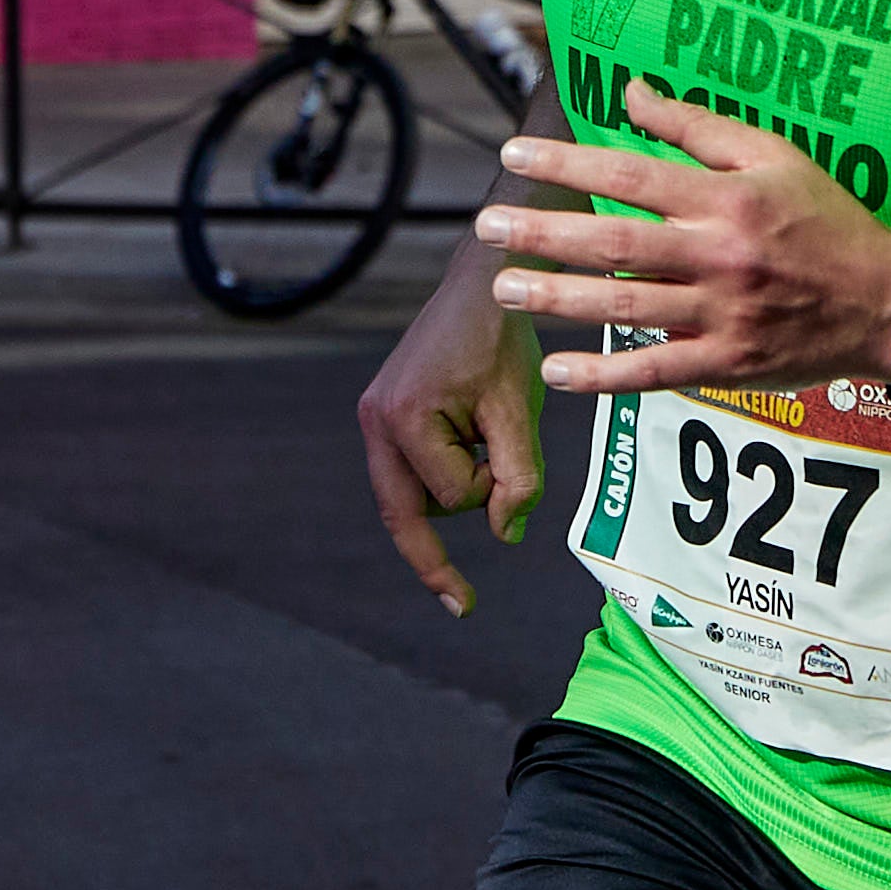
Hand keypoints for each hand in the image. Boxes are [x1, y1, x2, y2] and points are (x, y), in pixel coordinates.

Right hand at [357, 260, 549, 616]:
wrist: (484, 284)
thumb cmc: (502, 343)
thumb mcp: (518, 412)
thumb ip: (518, 480)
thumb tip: (505, 537)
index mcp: (403, 420)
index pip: (451, 496)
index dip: (491, 489)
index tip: (512, 469)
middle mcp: (375, 420)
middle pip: (403, 514)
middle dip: (434, 553)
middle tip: (460, 605)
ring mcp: (372, 415)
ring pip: (408, 494)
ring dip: (451, 491)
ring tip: (488, 451)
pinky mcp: (383, 411)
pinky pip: (408, 469)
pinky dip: (442, 473)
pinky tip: (470, 458)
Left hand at [472, 88, 890, 400]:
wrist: (887, 303)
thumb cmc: (829, 221)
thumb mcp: (776, 156)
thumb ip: (698, 126)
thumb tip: (630, 93)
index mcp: (729, 199)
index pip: (632, 176)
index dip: (567, 164)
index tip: (514, 156)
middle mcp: (720, 256)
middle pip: (615, 243)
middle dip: (543, 234)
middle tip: (486, 228)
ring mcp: (723, 313)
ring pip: (626, 306)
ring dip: (558, 299)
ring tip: (506, 289)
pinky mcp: (728, 362)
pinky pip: (656, 371)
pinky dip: (605, 374)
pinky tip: (558, 371)